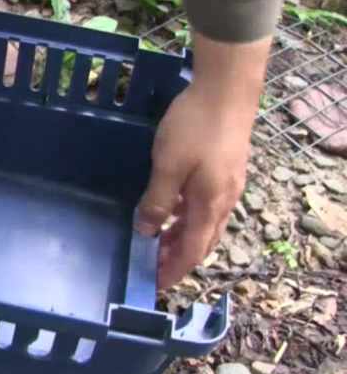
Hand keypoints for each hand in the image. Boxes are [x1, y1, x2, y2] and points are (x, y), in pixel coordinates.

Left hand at [134, 33, 270, 289]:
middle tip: (151, 266)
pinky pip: (205, 204)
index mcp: (210, 206)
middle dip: (176, 257)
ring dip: (181, 236)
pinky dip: (186, 215)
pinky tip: (170, 208)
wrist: (226, 89)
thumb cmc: (195, 127)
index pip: (192, 251)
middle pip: (201, 241)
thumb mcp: (168, 166)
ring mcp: (227, 184)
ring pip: (203, 222)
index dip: (173, 270)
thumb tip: (146, 232)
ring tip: (156, 241)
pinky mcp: (224, 169)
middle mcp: (224, 201)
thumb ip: (157, 201)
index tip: (155, 284)